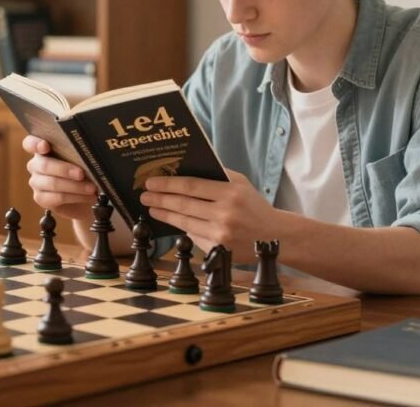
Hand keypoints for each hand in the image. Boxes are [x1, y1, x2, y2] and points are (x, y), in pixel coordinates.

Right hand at [22, 135, 97, 221]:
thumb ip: (79, 153)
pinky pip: (57, 197)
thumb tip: (88, 153)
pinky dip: (75, 197)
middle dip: (65, 169)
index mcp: (43, 149)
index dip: (35, 144)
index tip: (45, 146)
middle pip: (44, 165)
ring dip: (75, 186)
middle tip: (81, 174)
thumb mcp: (82, 160)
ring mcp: (36, 182)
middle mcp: (36, 164)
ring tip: (92, 188)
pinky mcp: (40, 198)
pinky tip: (88, 197)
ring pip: (52, 183)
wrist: (85, 196)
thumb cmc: (83, 171)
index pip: (30, 143)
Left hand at [140, 168, 278, 263]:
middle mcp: (225, 214)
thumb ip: (216, 175)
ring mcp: (221, 234)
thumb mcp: (241, 183)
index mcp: (231, 193)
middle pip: (183, 205)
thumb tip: (184, 169)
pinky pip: (193, 235)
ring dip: (164, 214)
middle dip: (160, 199)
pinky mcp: (218, 250)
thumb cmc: (254, 206)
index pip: (191, 186)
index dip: (168, 184)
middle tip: (144, 194)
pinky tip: (170, 219)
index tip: (151, 182)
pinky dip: (180, 227)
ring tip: (152, 207)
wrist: (275, 236)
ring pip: (184, 222)